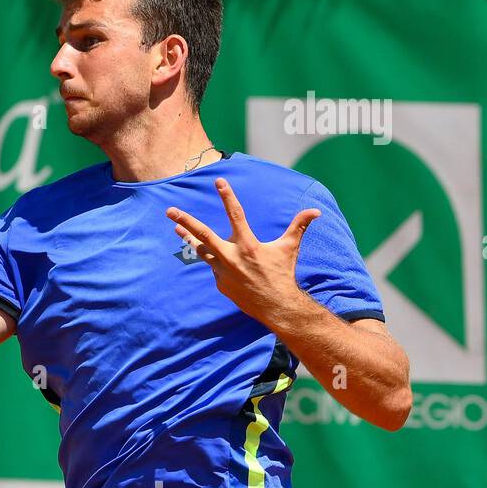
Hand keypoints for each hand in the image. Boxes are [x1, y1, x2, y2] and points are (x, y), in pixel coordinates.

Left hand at [165, 178, 320, 329]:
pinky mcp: (220, 282)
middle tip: (170, 211)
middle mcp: (231, 257)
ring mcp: (223, 271)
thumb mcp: (290, 248)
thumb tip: (316, 211)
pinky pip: (216, 267)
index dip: (227, 196)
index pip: (235, 215)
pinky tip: (223, 261)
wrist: (276, 306)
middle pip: (203, 234)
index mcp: (248, 245)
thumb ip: (299, 226)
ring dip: (188, 238)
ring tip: (176, 229)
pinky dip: (217, 261)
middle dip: (185, 221)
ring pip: (201, 250)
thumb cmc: (283, 274)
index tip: (218, 181)